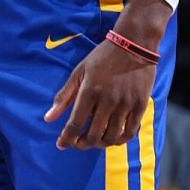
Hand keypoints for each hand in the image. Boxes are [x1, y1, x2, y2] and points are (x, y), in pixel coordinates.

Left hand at [45, 21, 164, 153]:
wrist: (134, 45)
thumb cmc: (103, 57)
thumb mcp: (79, 72)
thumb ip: (64, 96)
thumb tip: (48, 118)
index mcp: (90, 91)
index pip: (75, 124)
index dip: (67, 138)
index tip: (61, 145)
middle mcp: (108, 101)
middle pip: (94, 135)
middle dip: (82, 144)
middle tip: (78, 144)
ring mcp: (126, 104)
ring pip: (112, 137)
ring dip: (100, 144)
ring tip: (94, 142)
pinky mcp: (140, 105)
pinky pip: (130, 131)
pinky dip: (120, 140)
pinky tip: (113, 138)